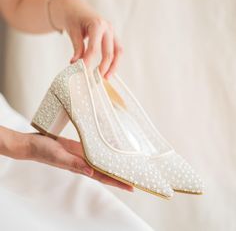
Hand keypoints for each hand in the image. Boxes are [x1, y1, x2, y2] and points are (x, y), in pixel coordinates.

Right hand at [0, 126, 132, 191]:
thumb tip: (91, 172)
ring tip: (126, 165)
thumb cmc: (43, 151)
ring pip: (101, 160)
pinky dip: (103, 152)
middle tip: (134, 177)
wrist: (34, 144)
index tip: (131, 186)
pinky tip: (110, 151)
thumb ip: (74, 164)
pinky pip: (94, 150)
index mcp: (81, 167)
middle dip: (119, 175)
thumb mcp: (58, 156)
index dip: (117, 181)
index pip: (103, 177)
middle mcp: (84, 162)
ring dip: (113, 164)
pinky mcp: (79, 146)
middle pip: (105, 170)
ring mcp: (82, 154)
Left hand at [50, 0, 122, 78]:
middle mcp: (108, 28)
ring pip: (118, 52)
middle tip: (98, 78)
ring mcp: (112, 32)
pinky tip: (108, 69)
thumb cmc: (74, 18)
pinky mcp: (113, 36)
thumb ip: (77, 48)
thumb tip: (76, 64)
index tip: (83, 72)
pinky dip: (114, 61)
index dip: (88, 62)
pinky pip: (117, 51)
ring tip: (107, 77)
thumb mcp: (73, 31)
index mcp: (97, 25)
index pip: (94, 49)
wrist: (77, 8)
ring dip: (114, 66)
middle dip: (104, 67)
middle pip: (109, 52)